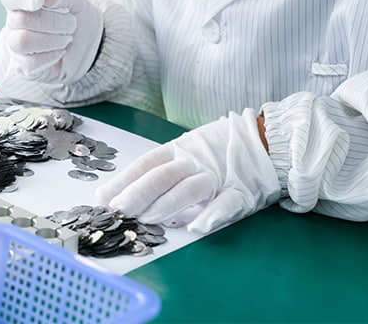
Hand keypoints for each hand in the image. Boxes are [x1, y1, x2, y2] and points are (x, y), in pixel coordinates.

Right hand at [0, 0, 103, 84]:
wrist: (89, 44)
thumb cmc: (76, 18)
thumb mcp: (76, 1)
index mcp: (23, 2)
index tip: (40, 0)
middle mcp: (14, 23)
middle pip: (20, 19)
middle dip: (53, 22)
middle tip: (71, 24)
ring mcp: (16, 46)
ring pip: (21, 42)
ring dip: (51, 40)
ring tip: (67, 38)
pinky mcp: (23, 67)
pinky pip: (29, 63)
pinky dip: (51, 56)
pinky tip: (60, 52)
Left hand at [95, 109, 279, 233]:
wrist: (266, 141)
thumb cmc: (219, 152)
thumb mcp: (187, 155)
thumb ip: (163, 175)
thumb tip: (130, 198)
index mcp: (179, 151)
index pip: (145, 165)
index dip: (123, 180)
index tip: (102, 196)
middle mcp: (195, 160)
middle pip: (162, 175)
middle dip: (137, 194)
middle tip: (118, 210)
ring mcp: (218, 175)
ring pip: (190, 188)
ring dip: (167, 204)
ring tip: (148, 219)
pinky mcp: (242, 190)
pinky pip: (227, 203)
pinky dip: (212, 215)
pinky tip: (197, 226)